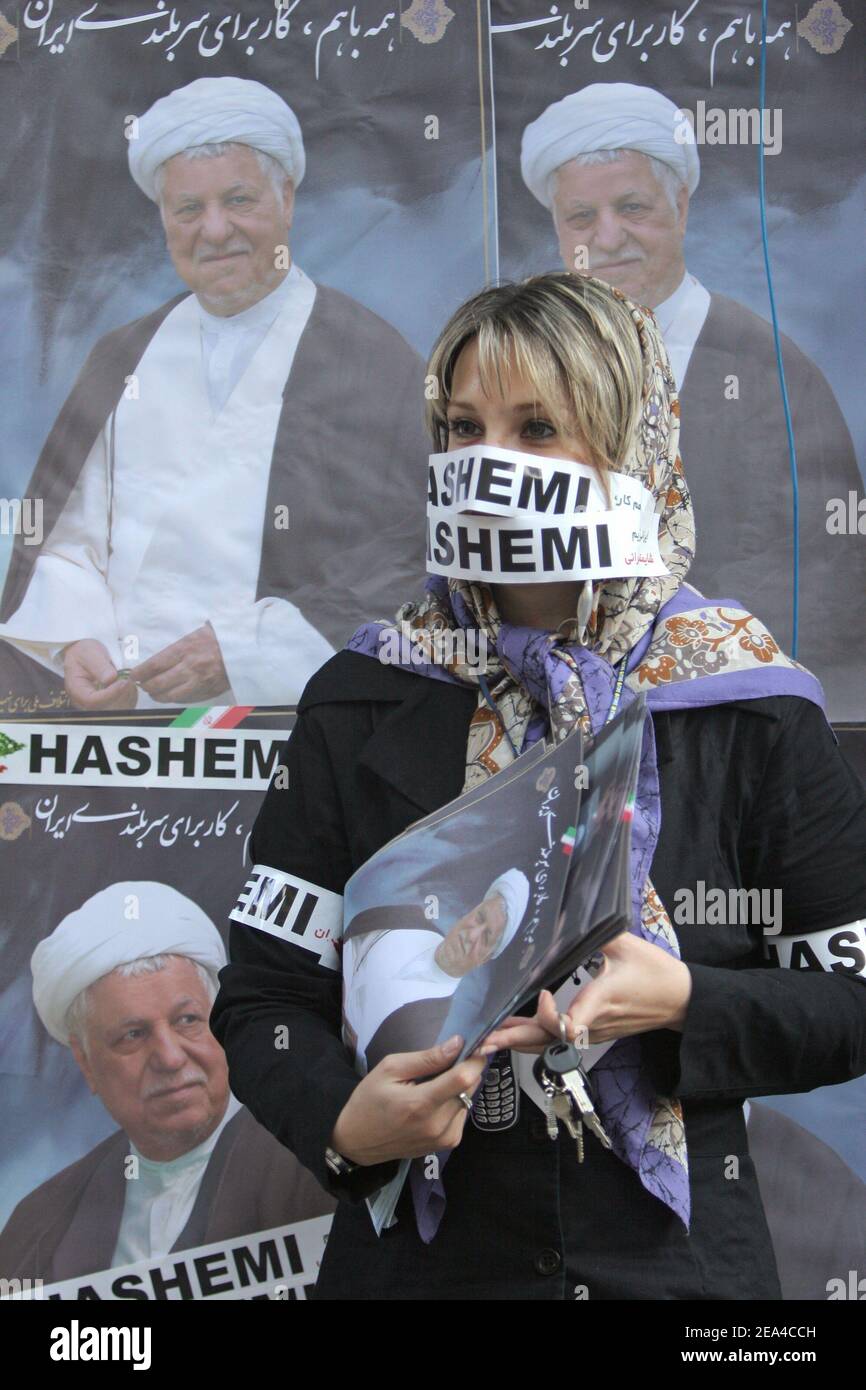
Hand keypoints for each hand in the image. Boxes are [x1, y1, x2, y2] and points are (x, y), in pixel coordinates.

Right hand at [63, 640, 137, 708]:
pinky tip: (130, 684)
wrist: (86, 654)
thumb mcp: (89, 653)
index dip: (110, 694)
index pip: (92, 701)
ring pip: (116, 708)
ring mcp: (96, 703)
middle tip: (130, 680)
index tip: (123, 682)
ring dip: (127, 695)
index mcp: (76, 689)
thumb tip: (110, 678)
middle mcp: (85, 701)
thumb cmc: (85, 653)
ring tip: (130, 680)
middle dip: (120, 694)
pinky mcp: (107, 702)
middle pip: (105, 707)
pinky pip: (122, 705)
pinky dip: (129, 696)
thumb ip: (98, 665)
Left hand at [129, 623, 227, 703]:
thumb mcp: (197, 632)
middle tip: (141, 684)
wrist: (246, 647)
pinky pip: (186, 700)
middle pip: (159, 684)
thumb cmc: (220, 636)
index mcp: (186, 648)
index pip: (155, 664)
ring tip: (154, 691)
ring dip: (158, 695)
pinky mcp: (209, 691)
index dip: (140, 672)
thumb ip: (177, 645)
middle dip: (146, 686)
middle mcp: (192, 667)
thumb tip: (156, 659)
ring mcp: (201, 682)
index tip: (133, 675)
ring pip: (171, 696)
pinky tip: (171, 694)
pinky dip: (175, 699)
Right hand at [329, 1035, 486, 1166]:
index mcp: (420, 1104)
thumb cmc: (369, 1100)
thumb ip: (425, 1058)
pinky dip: (457, 1101)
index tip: (479, 1042)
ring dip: (462, 1085)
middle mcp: (438, 1125)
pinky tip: (438, 1099)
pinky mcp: (448, 1144)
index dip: (475, 1057)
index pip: (464, 1078)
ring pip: (469, 1099)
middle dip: (468, 1068)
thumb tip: (457, 1043)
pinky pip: (463, 1113)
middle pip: (471, 1087)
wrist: (357, 1141)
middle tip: (454, 1057)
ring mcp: (445, 1138)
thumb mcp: (390, 1069)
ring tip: (439, 1080)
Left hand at [482, 932, 692, 1055]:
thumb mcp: (628, 945)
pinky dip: (535, 1041)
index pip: (574, 1022)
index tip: (541, 997)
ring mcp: (595, 1033)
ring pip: (552, 1044)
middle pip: (551, 1039)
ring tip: (489, 1040)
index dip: (553, 1017)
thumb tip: (566, 915)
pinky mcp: (597, 1035)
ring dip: (520, 1042)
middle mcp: (596, 1022)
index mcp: (604, 999)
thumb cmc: (657, 972)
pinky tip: (515, 1036)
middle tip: (485, 1039)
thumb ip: (595, 932)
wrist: (681, 1001)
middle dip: (516, 1040)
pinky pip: (561, 1043)